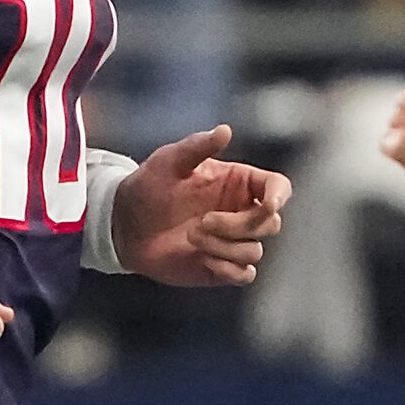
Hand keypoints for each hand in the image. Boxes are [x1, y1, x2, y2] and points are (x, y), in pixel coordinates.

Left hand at [113, 125, 290, 286]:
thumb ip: (198, 146)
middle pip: (270, 223)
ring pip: (254, 251)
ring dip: (224, 246)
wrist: (124, 225)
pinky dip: (228, 269)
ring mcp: (233, 241)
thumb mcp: (169, 161)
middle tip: (201, 221)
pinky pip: (245, 274)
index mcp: (238, 183)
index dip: (279, 196)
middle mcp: (242, 212)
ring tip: (190, 236)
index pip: (278, 187)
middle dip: (239, 225)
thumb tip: (225, 130)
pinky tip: (202, 259)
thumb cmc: (148, 187)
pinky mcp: (222, 267)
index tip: (267, 204)